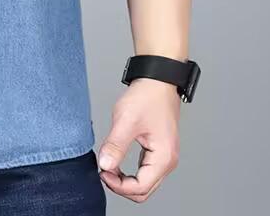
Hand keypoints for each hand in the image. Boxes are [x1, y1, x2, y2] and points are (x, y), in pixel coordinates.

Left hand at [97, 77, 181, 202]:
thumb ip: (115, 145)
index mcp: (163, 158)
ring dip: (125, 179)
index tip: (102, 172)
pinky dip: (130, 172)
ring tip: (108, 165)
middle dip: (121, 185)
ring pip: (144, 182)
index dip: (118, 185)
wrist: (157, 80)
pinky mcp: (158, 150)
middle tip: (103, 171)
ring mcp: (164, 156)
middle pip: (144, 190)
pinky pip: (145, 170)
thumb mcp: (126, 120)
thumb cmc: (147, 97)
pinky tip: (116, 160)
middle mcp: (167, 161)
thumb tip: (105, 165)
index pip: (141, 188)